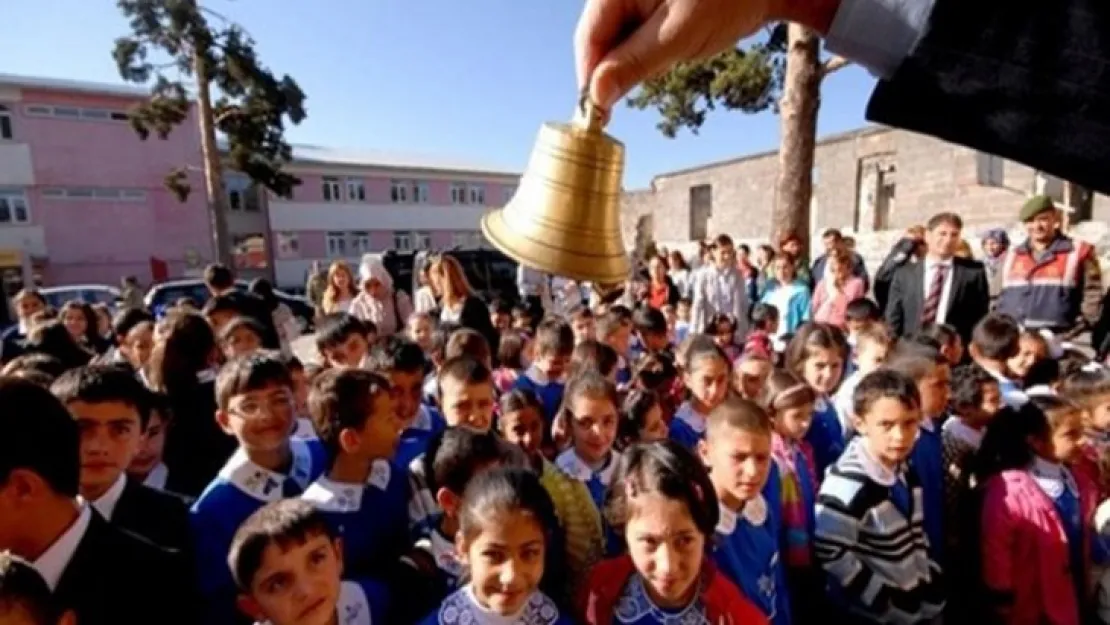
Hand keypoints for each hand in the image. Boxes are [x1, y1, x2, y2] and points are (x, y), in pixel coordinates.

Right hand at [574, 0, 776, 109]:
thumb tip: (595, 96)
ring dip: (629, 66)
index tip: (594, 114)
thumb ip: (634, 64)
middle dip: (610, 72)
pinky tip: (664, 60)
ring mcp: (638, 0)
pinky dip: (645, 56)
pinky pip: (636, 38)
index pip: (590, 36)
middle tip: (620, 106)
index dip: (589, 76)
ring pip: (618, 42)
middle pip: (600, 39)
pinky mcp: (654, 9)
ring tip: (659, 69)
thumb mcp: (678, 36)